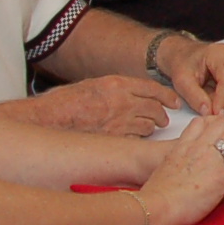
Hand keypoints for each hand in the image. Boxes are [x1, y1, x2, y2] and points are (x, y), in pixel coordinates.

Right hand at [28, 74, 176, 136]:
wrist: (50, 118)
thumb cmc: (65, 102)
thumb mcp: (93, 85)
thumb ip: (115, 89)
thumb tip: (130, 94)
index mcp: (117, 84)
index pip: (153, 89)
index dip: (167, 96)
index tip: (173, 101)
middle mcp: (123, 101)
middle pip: (155, 108)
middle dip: (162, 114)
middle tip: (163, 119)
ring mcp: (120, 121)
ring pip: (149, 125)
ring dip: (152, 128)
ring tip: (150, 129)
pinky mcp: (115, 139)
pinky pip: (136, 140)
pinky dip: (139, 140)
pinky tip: (136, 140)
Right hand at [141, 116, 223, 224]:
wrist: (153, 207)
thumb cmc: (156, 197)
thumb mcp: (167, 172)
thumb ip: (184, 167)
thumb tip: (196, 175)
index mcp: (183, 146)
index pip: (203, 122)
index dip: (217, 123)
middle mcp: (198, 147)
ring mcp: (211, 159)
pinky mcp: (221, 176)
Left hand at [161, 37, 223, 115]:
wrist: (185, 56)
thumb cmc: (184, 63)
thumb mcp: (182, 81)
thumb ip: (195, 97)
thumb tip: (207, 111)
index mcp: (220, 54)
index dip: (223, 99)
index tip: (216, 112)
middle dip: (220, 99)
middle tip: (204, 94)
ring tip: (210, 90)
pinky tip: (219, 90)